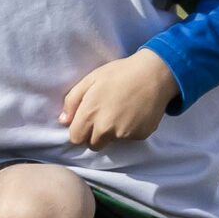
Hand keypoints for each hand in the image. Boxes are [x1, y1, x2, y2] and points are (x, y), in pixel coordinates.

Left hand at [62, 51, 176, 146]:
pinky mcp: (140, 135)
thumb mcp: (89, 80)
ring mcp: (125, 134)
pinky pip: (128, 138)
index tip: (85, 122)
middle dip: (94, 135)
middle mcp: (106, 129)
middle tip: (103, 117)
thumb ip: (72, 102)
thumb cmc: (119, 73)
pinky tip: (133, 114)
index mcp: (90, 115)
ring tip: (119, 113)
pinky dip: (128, 130)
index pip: (76, 138)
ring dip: (112, 133)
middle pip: (93, 144)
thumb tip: (63, 121)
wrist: (155, 74)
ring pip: (111, 142)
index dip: (79, 131)